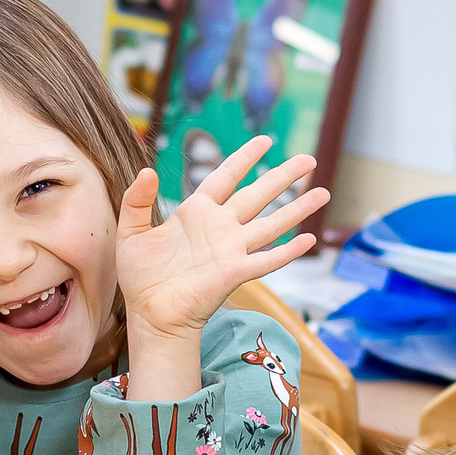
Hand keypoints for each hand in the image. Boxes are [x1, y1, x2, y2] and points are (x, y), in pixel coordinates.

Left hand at [116, 140, 331, 345]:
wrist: (150, 313)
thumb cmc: (141, 277)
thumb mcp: (132, 232)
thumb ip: (137, 200)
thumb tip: (148, 170)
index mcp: (197, 212)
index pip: (225, 177)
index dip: (244, 158)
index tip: (264, 141)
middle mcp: (220, 227)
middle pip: (258, 194)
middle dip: (283, 176)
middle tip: (308, 159)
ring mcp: (231, 249)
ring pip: (272, 223)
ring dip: (298, 208)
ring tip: (323, 191)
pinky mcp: (235, 272)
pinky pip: (268, 260)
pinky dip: (288, 251)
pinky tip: (309, 240)